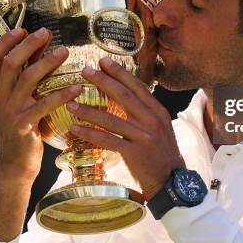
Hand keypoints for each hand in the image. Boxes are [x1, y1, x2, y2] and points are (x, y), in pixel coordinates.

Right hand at [0, 27, 81, 181]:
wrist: (15, 164)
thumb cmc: (23, 127)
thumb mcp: (19, 100)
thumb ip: (28, 75)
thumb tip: (41, 46)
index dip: (4, 41)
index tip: (21, 28)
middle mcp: (0, 97)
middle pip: (9, 63)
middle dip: (28, 45)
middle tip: (46, 33)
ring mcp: (10, 111)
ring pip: (27, 79)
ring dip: (47, 62)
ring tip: (64, 51)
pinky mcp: (24, 125)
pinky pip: (44, 105)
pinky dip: (61, 94)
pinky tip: (77, 87)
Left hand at [67, 56, 184, 199]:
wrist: (171, 181)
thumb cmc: (160, 153)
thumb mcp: (158, 127)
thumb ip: (144, 111)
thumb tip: (124, 94)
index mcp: (158, 111)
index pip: (138, 86)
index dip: (120, 73)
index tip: (103, 61)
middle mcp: (153, 121)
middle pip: (125, 96)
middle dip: (103, 81)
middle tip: (85, 70)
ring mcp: (144, 137)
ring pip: (112, 119)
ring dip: (89, 110)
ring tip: (71, 102)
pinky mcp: (135, 153)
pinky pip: (109, 140)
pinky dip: (90, 133)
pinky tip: (75, 128)